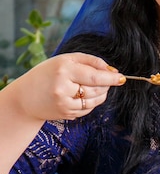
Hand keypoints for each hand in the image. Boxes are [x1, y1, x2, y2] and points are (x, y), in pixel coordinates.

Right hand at [10, 52, 125, 121]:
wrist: (25, 98)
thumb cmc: (46, 74)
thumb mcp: (65, 60)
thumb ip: (89, 61)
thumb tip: (111, 69)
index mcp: (63, 69)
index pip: (94, 76)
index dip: (111, 77)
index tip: (122, 77)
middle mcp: (63, 88)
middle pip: (97, 88)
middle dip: (107, 84)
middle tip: (108, 79)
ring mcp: (64, 103)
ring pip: (95, 100)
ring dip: (102, 93)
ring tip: (97, 85)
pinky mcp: (66, 114)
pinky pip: (88, 108)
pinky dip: (92, 101)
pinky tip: (83, 95)